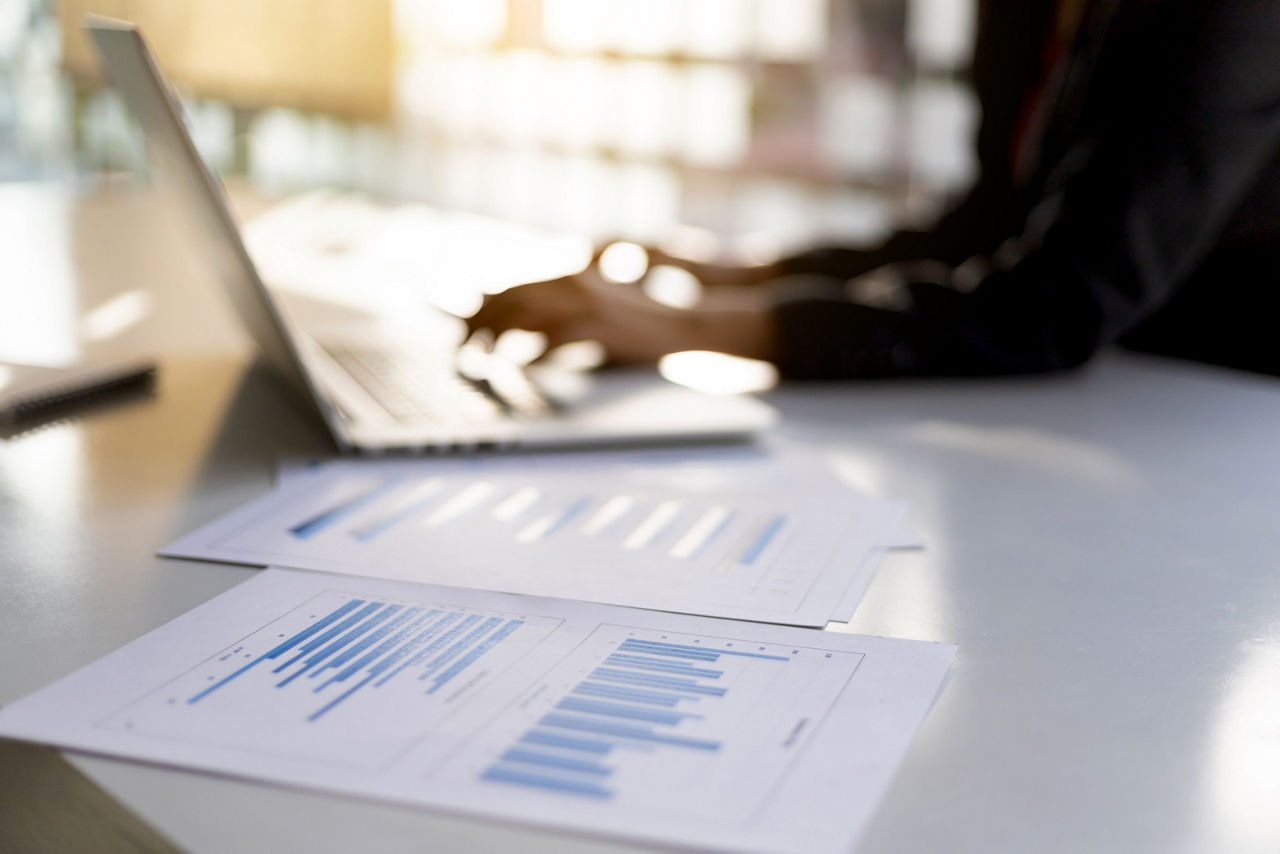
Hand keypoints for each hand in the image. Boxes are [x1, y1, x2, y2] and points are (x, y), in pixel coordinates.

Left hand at [466, 262, 778, 365]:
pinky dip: (529, 357)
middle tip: (461, 354)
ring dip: (495, 341)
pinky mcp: (597, 323)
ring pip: (521, 316)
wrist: (683, 326)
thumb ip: (560, 321)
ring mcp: (584, 299)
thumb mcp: (594, 318)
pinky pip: (549, 339)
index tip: (462, 331)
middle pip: (508, 298)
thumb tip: (524, 343)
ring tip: (479, 364)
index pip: (511, 286)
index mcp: (568, 275)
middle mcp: (570, 280)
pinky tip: (518, 372)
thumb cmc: (638, 329)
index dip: (481, 309)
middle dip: (479, 326)